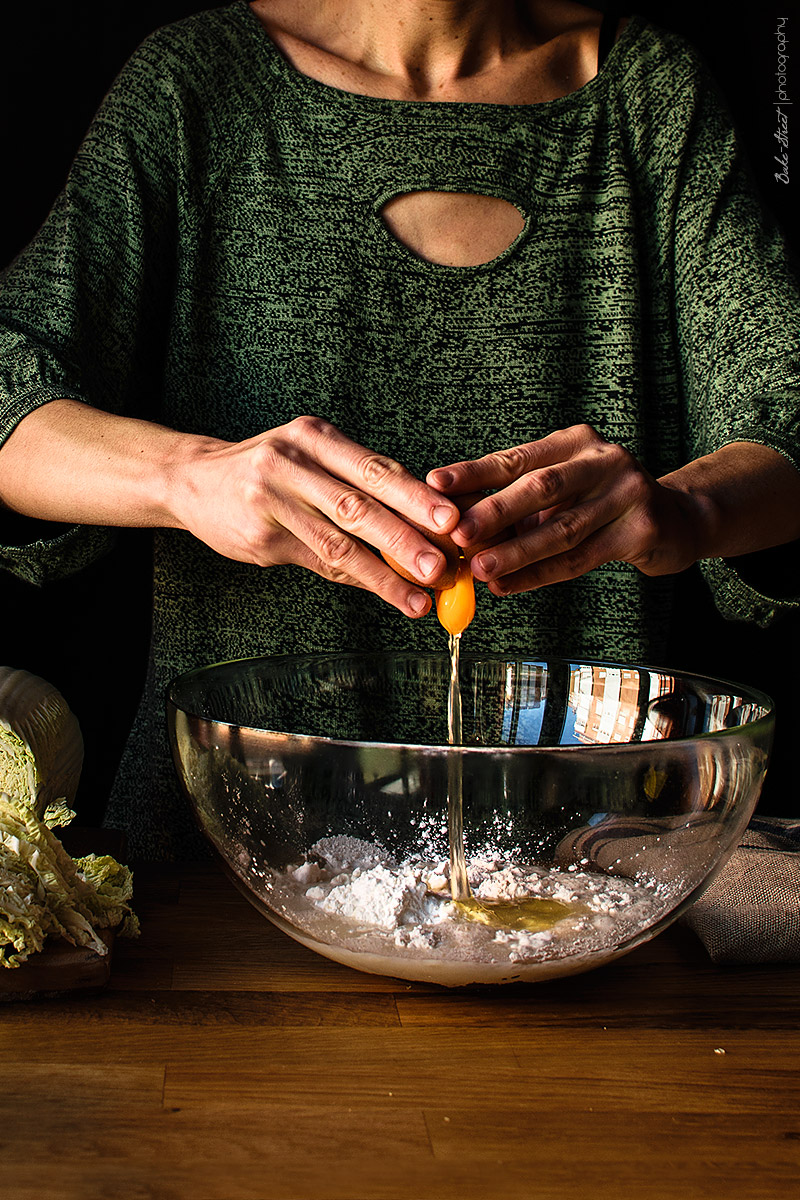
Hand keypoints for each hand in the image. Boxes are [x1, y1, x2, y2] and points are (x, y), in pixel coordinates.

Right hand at [173, 415, 461, 616]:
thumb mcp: (311, 459)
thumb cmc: (268, 471)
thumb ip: (359, 484)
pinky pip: (317, 560)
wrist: (194, 480)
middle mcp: (293, 462)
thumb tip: (424, 521)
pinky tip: (386, 592)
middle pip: (360, 503)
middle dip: (407, 536)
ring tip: (421, 595)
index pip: (376, 468)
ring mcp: (272, 499)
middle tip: (443, 563)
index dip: (418, 496)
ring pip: (339, 541)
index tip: (454, 520)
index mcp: (317, 437)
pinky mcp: (260, 534)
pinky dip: (356, 579)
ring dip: (385, 572)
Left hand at [426, 424, 705, 594]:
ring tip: (479, 569)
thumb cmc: (602, 505)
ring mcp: (628, 492)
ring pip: (561, 529)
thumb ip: (516, 503)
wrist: (676, 520)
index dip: (475, 472)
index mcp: (575, 442)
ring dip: (516, 552)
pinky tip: (509, 586)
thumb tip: (454, 527)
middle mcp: (603, 459)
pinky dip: (540, 575)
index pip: (516, 457)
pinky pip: (582, 558)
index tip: (435, 483)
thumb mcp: (563, 492)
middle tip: (457, 535)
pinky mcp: (644, 529)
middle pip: (540, 488)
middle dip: (495, 513)